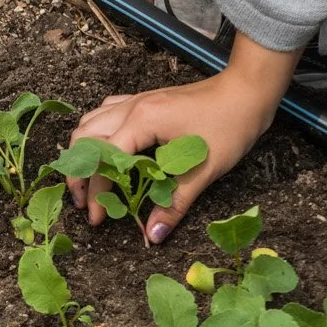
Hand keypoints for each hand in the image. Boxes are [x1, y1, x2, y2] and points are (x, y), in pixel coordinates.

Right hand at [66, 36, 298, 243]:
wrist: (248, 90)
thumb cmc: (230, 125)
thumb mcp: (203, 170)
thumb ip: (174, 204)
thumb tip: (153, 235)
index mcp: (143, 121)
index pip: (105, 161)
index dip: (98, 194)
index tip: (100, 220)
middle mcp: (132, 107)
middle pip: (85, 139)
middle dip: (79, 174)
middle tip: (85, 203)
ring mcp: (137, 100)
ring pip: (90, 122)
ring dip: (84, 152)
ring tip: (89, 180)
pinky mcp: (145, 100)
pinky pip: (107, 112)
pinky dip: (98, 133)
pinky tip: (107, 150)